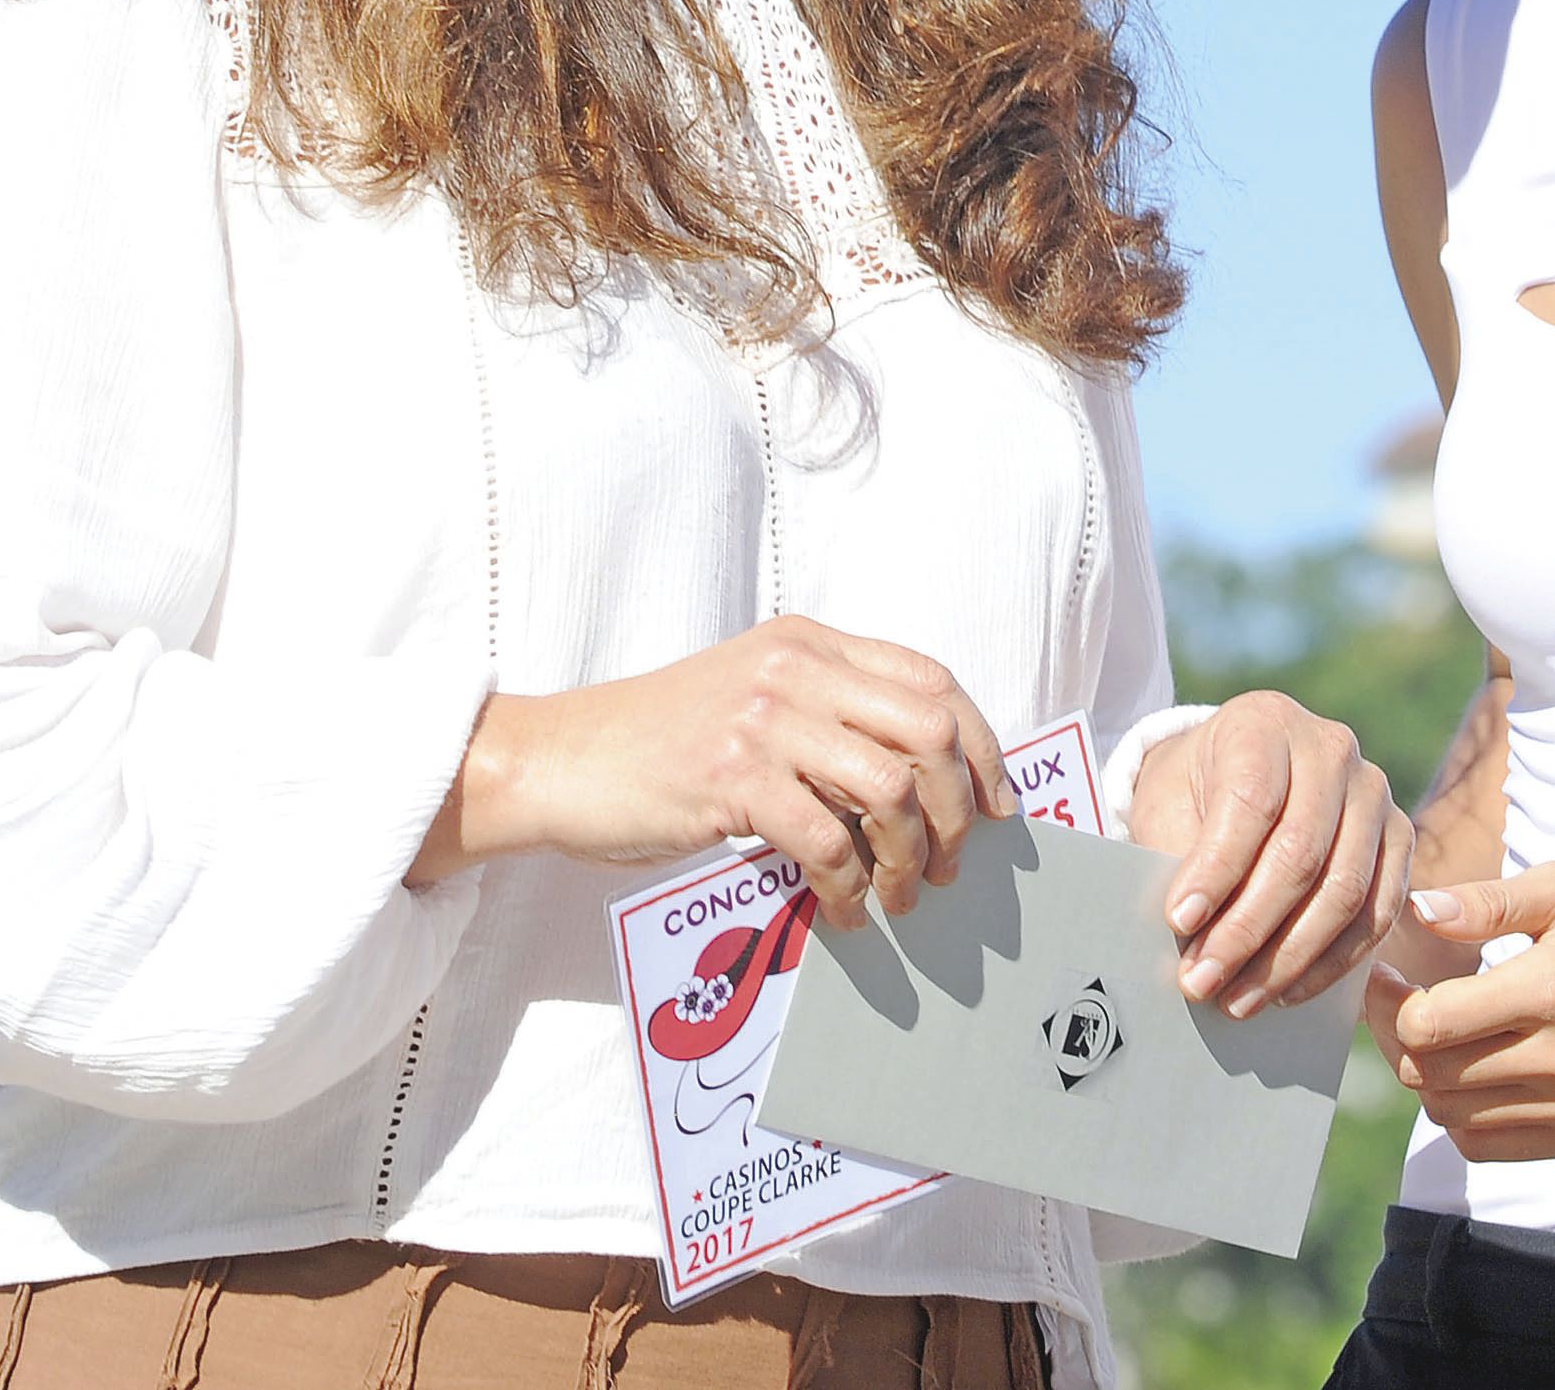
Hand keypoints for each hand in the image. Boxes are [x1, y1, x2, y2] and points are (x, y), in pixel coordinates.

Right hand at [409, 616, 1016, 929]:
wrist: (561, 759)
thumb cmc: (659, 743)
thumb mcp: (752, 701)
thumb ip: (826, 716)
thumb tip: (919, 787)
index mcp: (807, 643)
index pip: (932, 681)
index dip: (981, 748)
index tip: (996, 808)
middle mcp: (794, 668)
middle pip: (930, 730)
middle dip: (959, 811)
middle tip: (949, 867)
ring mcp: (762, 719)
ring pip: (891, 788)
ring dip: (911, 860)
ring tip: (896, 898)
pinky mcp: (731, 777)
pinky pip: (829, 841)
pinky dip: (851, 890)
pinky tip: (841, 914)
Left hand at [1126, 690, 1411, 1014]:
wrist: (1240, 775)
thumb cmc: (1195, 793)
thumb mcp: (1169, 804)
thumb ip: (1177, 857)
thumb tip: (1189, 939)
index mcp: (1264, 723)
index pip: (1249, 802)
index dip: (1216, 870)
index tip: (1179, 922)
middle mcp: (1330, 749)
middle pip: (1299, 854)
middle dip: (1247, 930)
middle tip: (1203, 981)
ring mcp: (1374, 793)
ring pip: (1343, 891)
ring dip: (1289, 960)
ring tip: (1239, 1000)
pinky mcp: (1399, 839)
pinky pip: (1376, 915)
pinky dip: (1332, 963)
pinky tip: (1288, 991)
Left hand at [1368, 867, 1554, 1160]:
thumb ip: (1490, 905)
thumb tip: (1421, 910)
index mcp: (1545, 994)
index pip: (1428, 1024)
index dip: (1387, 999)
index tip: (1386, 974)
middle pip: (1426, 1072)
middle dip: (1393, 1033)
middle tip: (1395, 999)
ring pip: (1446, 1113)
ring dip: (1422, 1073)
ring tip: (1430, 1030)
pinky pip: (1482, 1145)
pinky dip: (1456, 1112)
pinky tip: (1464, 1067)